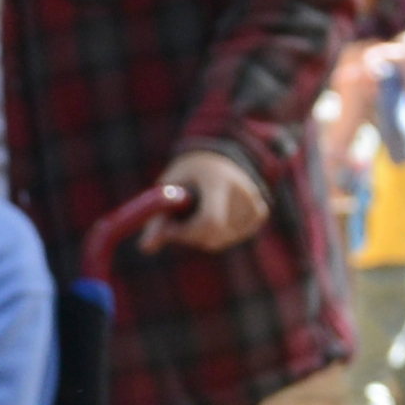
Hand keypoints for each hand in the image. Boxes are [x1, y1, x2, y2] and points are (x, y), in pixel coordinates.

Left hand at [154, 143, 273, 254]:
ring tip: (197, 210)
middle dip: (190, 236)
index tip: (168, 229)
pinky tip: (214, 213)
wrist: (220, 157)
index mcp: (219, 179)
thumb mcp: (169, 187)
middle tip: (177, 222)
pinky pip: (232, 238)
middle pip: (214, 236)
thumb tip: (145, 248)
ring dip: (202, 235)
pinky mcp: (259, 213)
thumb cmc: (189, 172)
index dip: (186, 233)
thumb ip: (158, 216)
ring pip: (220, 241)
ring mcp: (255, 203)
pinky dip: (218, 234)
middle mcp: (242, 191)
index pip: (210, 222)